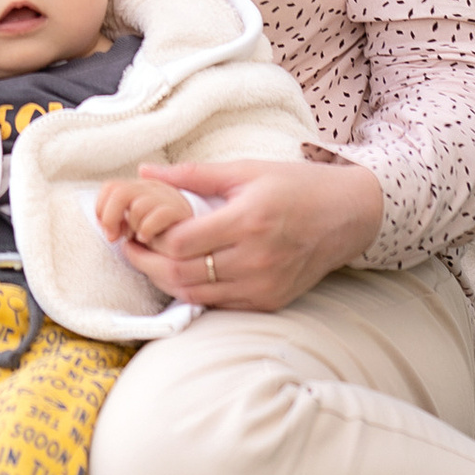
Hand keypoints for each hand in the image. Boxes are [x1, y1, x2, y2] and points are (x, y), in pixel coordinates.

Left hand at [96, 153, 384, 311]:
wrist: (345, 215)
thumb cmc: (294, 186)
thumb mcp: (245, 170)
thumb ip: (193, 175)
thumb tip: (145, 172)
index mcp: (248, 220)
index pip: (183, 243)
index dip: (151, 239)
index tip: (133, 228)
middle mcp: (257, 258)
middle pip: (183, 274)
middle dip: (148, 264)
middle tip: (129, 248)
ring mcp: (265, 285)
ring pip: (197, 295)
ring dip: (166, 281)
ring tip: (149, 261)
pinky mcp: (271, 301)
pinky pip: (220, 304)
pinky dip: (196, 292)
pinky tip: (183, 274)